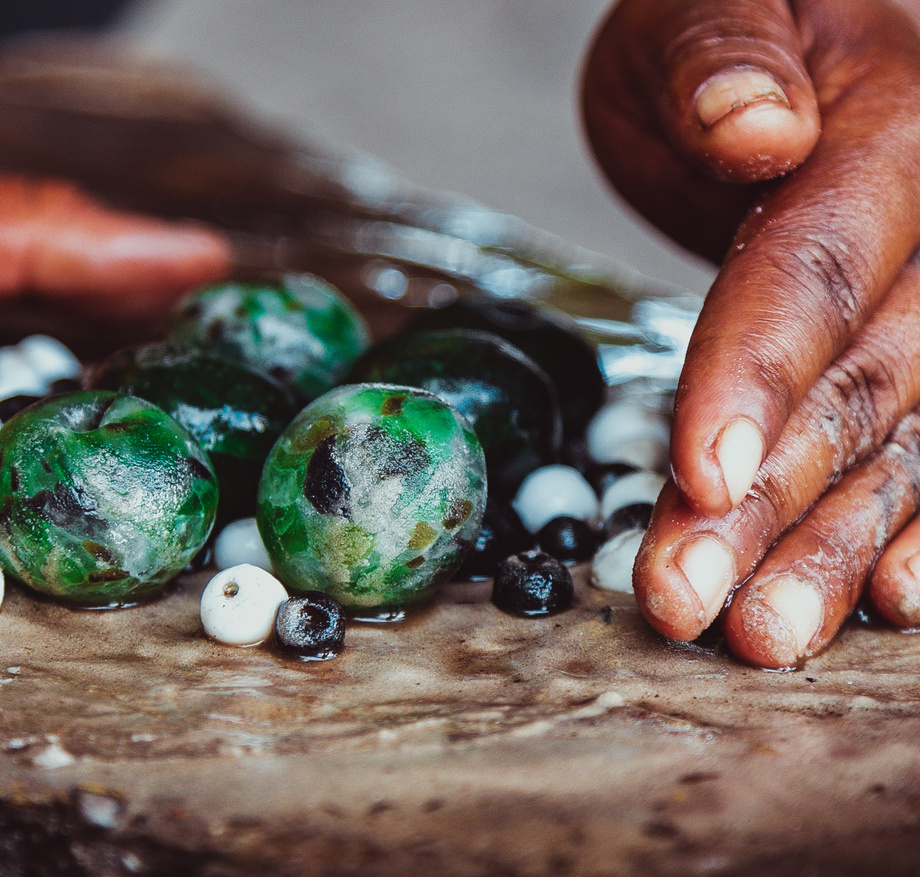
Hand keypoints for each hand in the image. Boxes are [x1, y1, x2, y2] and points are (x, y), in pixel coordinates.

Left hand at [582, 0, 919, 665]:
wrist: (790, 52)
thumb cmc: (728, 30)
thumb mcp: (711, 9)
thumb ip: (723, 60)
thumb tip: (755, 125)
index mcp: (894, 137)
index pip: (818, 275)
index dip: (756, 381)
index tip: (699, 477)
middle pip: (860, 385)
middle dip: (771, 504)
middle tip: (689, 601)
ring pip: (903, 441)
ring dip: (832, 547)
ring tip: (765, 632)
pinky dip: (909, 526)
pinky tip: (883, 595)